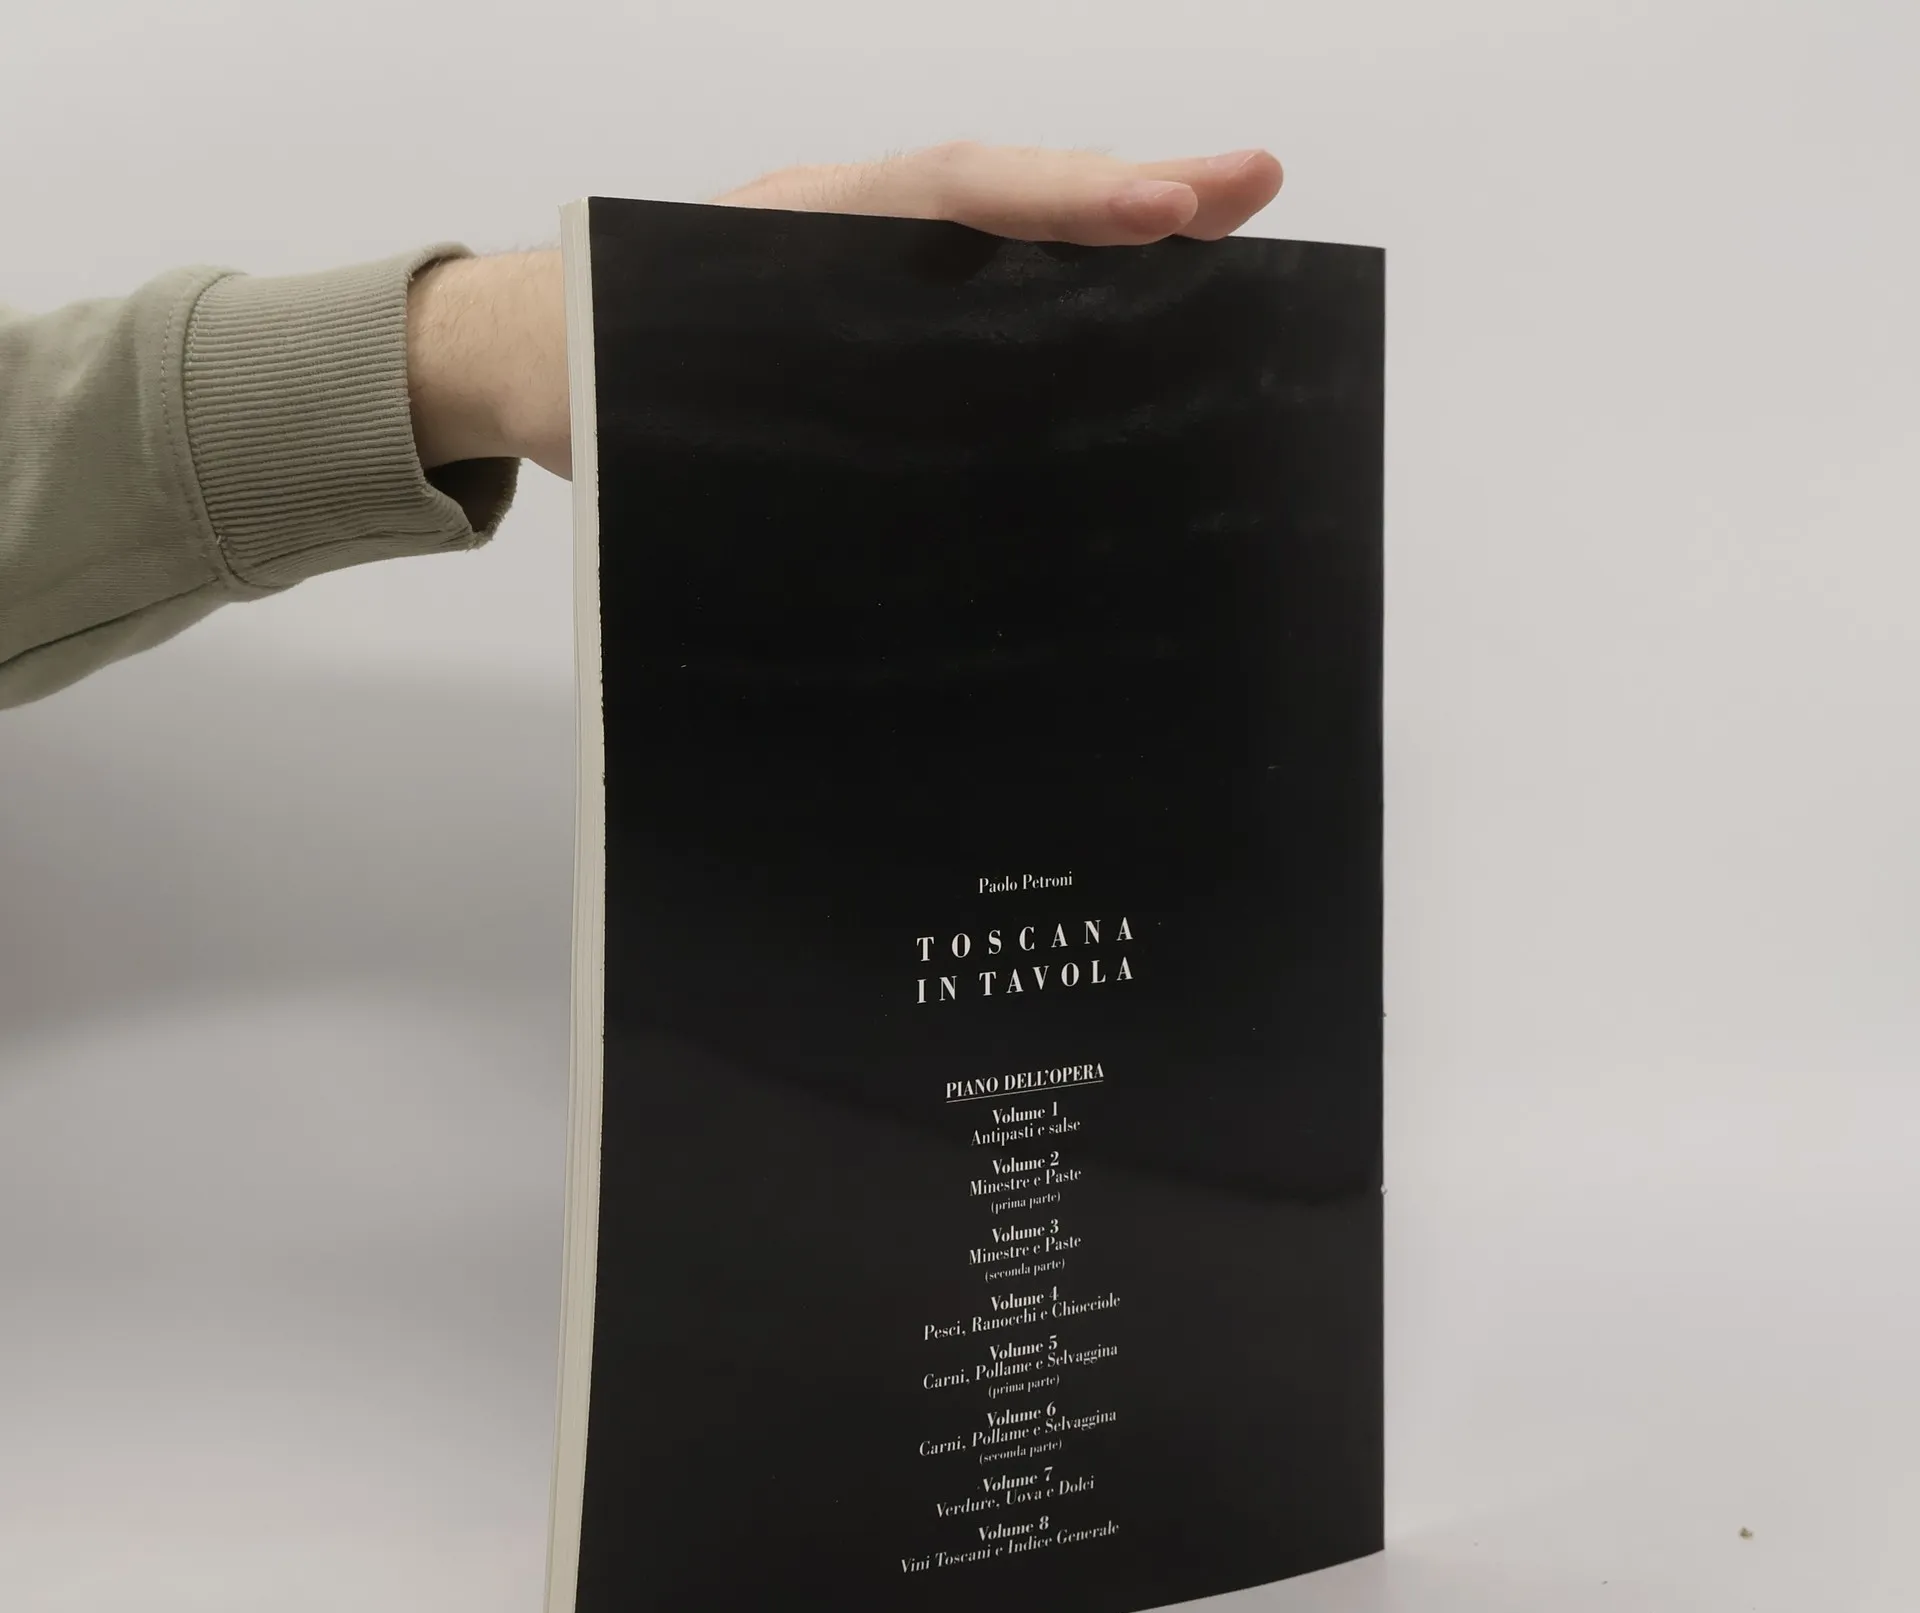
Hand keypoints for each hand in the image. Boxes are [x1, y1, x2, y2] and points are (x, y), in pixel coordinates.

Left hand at [407, 142, 1282, 480]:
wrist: (538, 354)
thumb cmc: (594, 377)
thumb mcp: (656, 403)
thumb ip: (741, 429)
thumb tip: (862, 514)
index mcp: (792, 231)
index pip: (942, 193)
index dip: (1052, 201)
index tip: (1153, 206)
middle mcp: (847, 228)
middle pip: (1000, 192)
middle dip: (1128, 188)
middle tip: (1250, 186)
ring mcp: (868, 260)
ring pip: (1001, 230)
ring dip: (1112, 224)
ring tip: (1232, 220)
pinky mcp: (878, 306)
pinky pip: (980, 278)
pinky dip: (1059, 273)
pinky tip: (1135, 292)